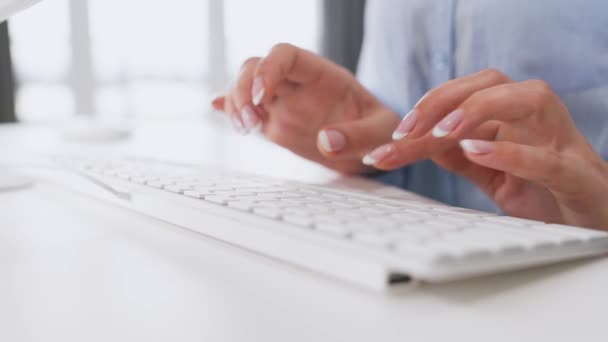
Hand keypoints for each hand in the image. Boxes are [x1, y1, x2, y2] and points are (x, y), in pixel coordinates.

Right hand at [211, 43, 399, 173]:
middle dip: (243, 89)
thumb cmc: (381, 131)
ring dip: (234, 103)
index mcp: (322, 74)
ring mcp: (283, 103)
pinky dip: (229, 110)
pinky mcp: (275, 123)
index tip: (263, 96)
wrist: (371, 146)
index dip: (268, 70)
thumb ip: (359, 135)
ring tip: (245, 130)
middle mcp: (297, 84)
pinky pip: (247, 111)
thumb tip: (326, 141)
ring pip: (245, 87)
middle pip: (255, 67)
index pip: (285, 55)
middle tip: (249, 124)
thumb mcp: (382, 132)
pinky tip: (215, 110)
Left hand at [361, 69, 607, 228]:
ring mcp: (561, 143)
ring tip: (442, 132)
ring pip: (529, 99)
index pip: (464, 98)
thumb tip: (422, 142)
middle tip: (407, 129)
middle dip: (444, 100)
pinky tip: (478, 151)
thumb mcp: (494, 176)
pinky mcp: (579, 175)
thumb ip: (462, 158)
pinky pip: (548, 157)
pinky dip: (512, 152)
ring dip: (480, 109)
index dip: (425, 110)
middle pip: (491, 83)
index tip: (391, 138)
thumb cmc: (546, 196)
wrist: (597, 226)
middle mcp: (536, 121)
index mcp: (514, 118)